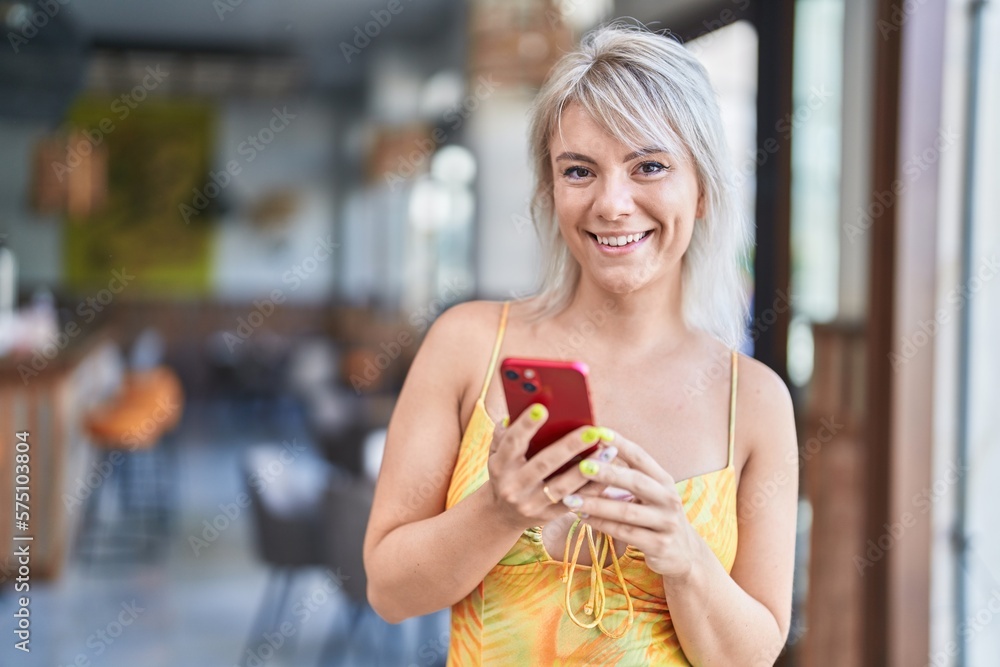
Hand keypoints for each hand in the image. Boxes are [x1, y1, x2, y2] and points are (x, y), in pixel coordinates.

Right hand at [486, 403, 614, 529]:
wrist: (503, 514)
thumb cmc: (506, 471)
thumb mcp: (498, 453)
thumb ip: (508, 432)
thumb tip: (526, 404)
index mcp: (500, 465)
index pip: (512, 443)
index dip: (526, 426)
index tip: (542, 408)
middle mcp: (513, 486)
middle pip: (544, 464)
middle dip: (569, 446)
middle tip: (592, 430)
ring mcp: (532, 504)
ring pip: (563, 486)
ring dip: (587, 468)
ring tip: (607, 450)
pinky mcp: (549, 515)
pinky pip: (575, 501)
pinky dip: (593, 487)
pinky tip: (607, 470)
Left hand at [561, 429, 701, 578]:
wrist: (683, 553)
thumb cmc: (654, 517)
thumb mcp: (648, 495)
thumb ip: (624, 479)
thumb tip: (586, 458)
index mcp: (663, 480)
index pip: (640, 457)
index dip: (620, 444)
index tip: (598, 432)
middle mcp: (668, 498)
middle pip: (636, 482)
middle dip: (607, 473)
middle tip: (581, 467)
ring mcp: (666, 522)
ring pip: (626, 511)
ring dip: (596, 505)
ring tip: (571, 499)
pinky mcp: (659, 545)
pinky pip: (625, 533)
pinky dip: (601, 525)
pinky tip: (582, 519)